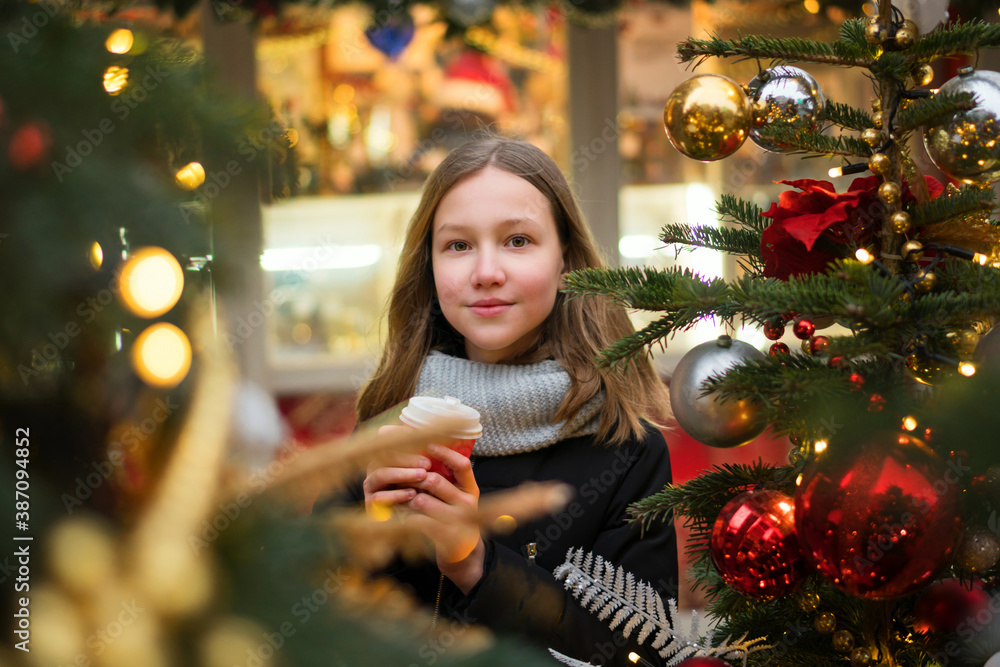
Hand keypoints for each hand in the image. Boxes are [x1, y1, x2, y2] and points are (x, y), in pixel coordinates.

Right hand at [362, 425, 431, 513]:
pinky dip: (396, 494)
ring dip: (403, 474)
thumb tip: (448, 433)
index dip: (403, 437)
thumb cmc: (427, 490)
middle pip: (384, 455)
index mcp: (387, 453)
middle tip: (428, 463)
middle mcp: (375, 467)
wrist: (419, 521)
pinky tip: (413, 494)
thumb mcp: (429, 470)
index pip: (387, 438)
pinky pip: (379, 497)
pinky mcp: (371, 504)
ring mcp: (371, 485)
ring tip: (423, 476)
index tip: (426, 440)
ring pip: (381, 474)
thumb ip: (430, 453)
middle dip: (407, 458)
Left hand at [405, 443, 484, 593]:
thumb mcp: (454, 494)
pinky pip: (416, 521)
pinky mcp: (444, 539)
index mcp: (470, 488)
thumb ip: (442, 474)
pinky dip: (404, 515)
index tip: (428, 445)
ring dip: (404, 496)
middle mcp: (467, 503)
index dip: (445, 453)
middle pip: (435, 481)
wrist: (460, 551)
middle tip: (398, 474)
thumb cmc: (451, 515)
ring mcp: (457, 522)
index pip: (462, 465)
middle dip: (412, 476)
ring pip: (422, 501)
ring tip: (398, 495)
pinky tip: (398, 513)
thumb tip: (418, 444)